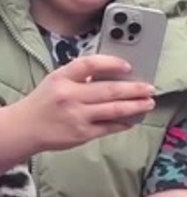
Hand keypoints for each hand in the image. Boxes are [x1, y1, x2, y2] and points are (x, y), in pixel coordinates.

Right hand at [2, 55, 153, 156]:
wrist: (25, 127)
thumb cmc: (46, 102)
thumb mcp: (57, 81)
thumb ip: (80, 77)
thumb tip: (113, 75)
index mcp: (62, 78)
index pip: (89, 64)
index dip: (111, 63)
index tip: (128, 66)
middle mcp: (70, 96)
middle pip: (109, 90)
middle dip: (134, 89)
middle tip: (150, 88)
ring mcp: (77, 116)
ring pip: (114, 110)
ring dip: (135, 106)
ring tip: (148, 103)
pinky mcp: (83, 133)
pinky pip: (109, 127)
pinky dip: (124, 123)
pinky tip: (133, 119)